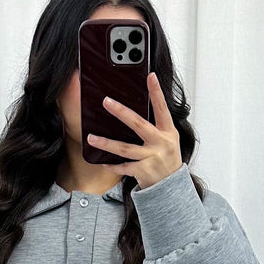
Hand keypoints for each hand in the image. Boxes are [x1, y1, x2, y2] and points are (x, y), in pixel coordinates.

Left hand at [86, 72, 182, 188]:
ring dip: (106, 143)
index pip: (162, 108)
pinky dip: (112, 166)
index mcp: (168, 132)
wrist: (172, 186)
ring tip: (91, 138)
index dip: (157, 92)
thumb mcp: (168, 139)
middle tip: (106, 101)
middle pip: (138, 124)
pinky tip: (102, 162)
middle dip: (121, 112)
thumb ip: (156, 125)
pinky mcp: (144, 172)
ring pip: (125, 148)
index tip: (150, 76)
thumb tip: (134, 111)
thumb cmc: (167, 159)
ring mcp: (152, 158)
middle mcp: (161, 143)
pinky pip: (124, 167)